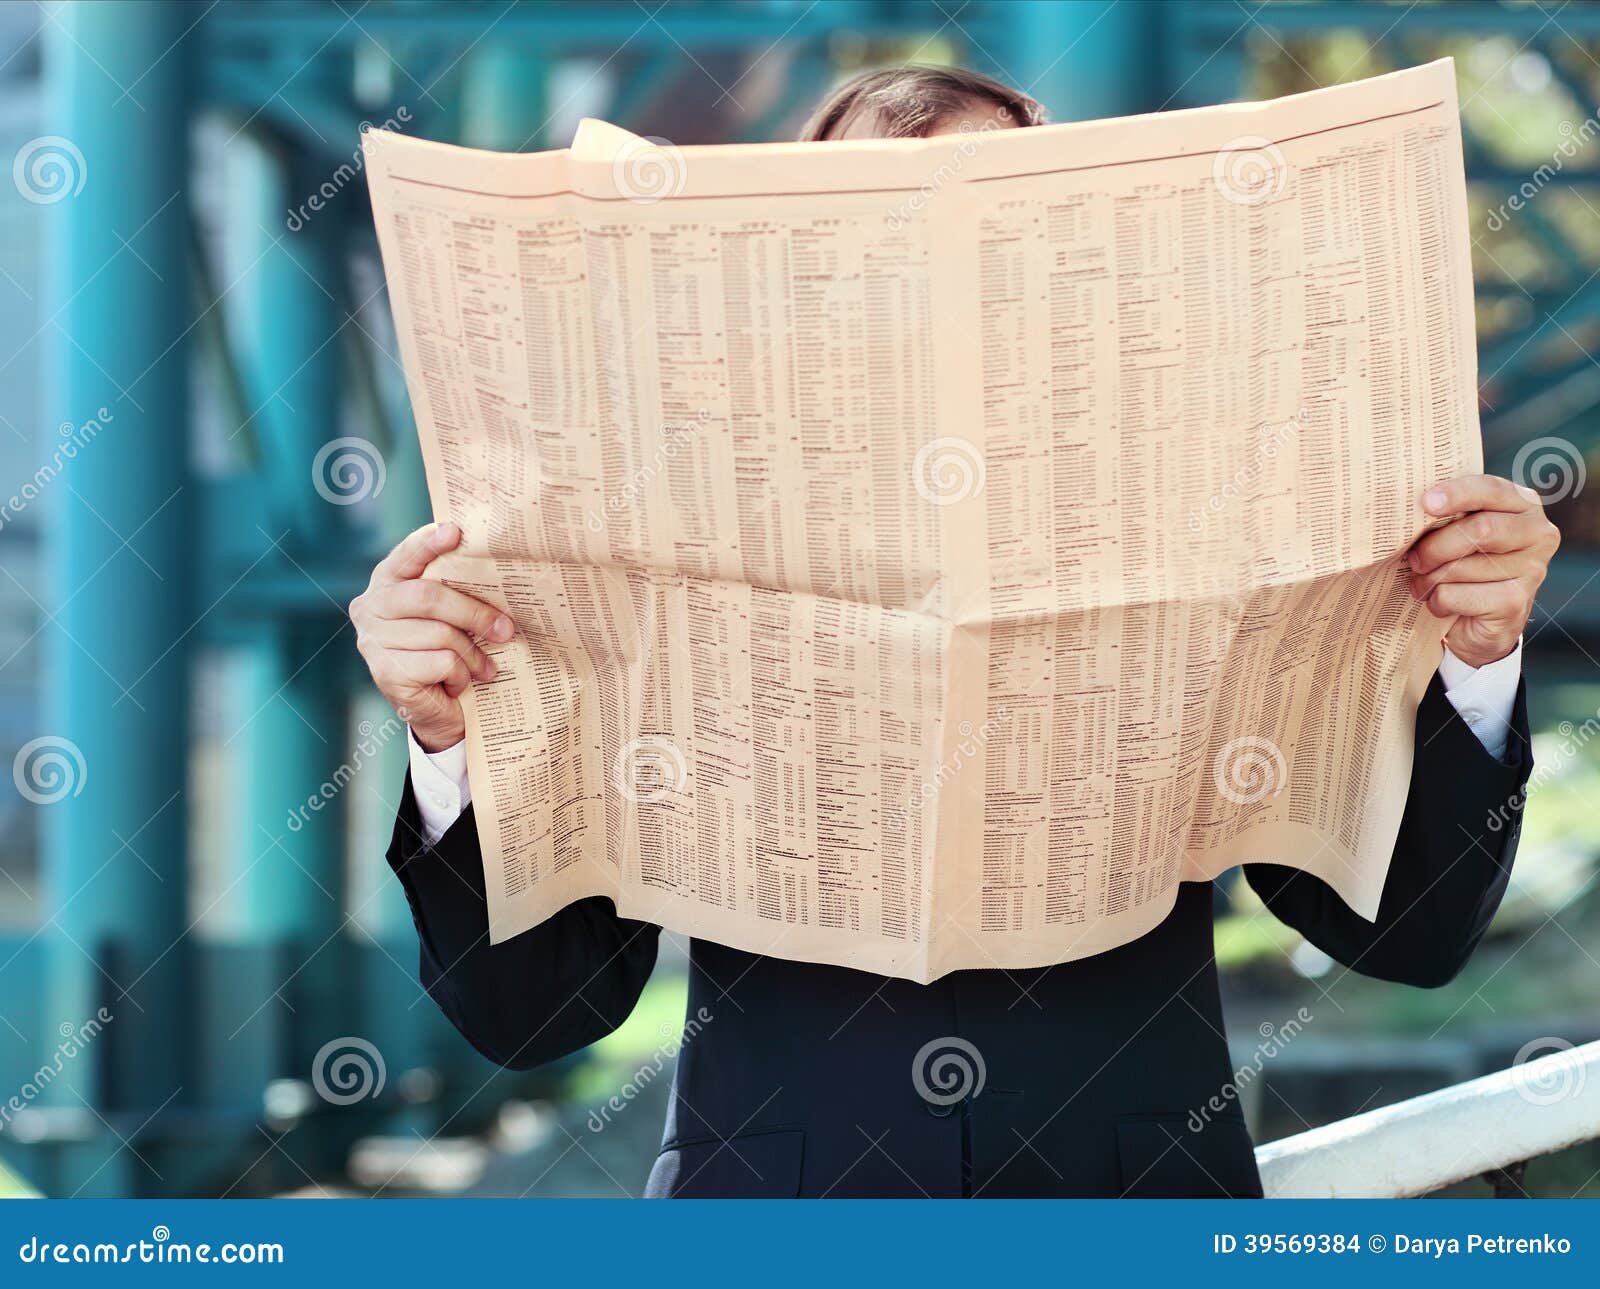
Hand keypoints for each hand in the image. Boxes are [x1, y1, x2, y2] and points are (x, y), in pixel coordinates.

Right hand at [349, 522, 513, 751]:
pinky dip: (461, 675)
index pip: (406, 556)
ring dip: (472, 654)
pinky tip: (459, 683)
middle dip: (474, 612)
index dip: (428, 543)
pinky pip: (441, 663)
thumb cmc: (448, 653)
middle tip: (506, 629)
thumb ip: (456, 591)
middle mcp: (371, 607)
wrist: (440, 712)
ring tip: (484, 667)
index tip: (455, 531)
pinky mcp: (385, 673)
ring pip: (440, 634)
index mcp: (387, 582)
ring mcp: (373, 641)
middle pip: (428, 597)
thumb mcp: (452, 617)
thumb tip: (498, 575)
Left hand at [1407, 474, 1559, 667]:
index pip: (1491, 489)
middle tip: (1413, 559)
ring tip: (1424, 584)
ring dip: (1429, 578)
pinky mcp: (1515, 602)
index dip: (1457, 494)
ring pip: (1461, 566)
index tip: (1426, 502)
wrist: (1476, 622)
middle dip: (1435, 546)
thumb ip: (1446, 513)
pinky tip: (1442, 604)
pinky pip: (1455, 595)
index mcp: (1523, 503)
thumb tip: (1408, 505)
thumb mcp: (1457, 531)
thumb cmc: (1461, 563)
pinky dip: (1436, 601)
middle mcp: (1538, 532)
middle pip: (1480, 530)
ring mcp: (1533, 569)